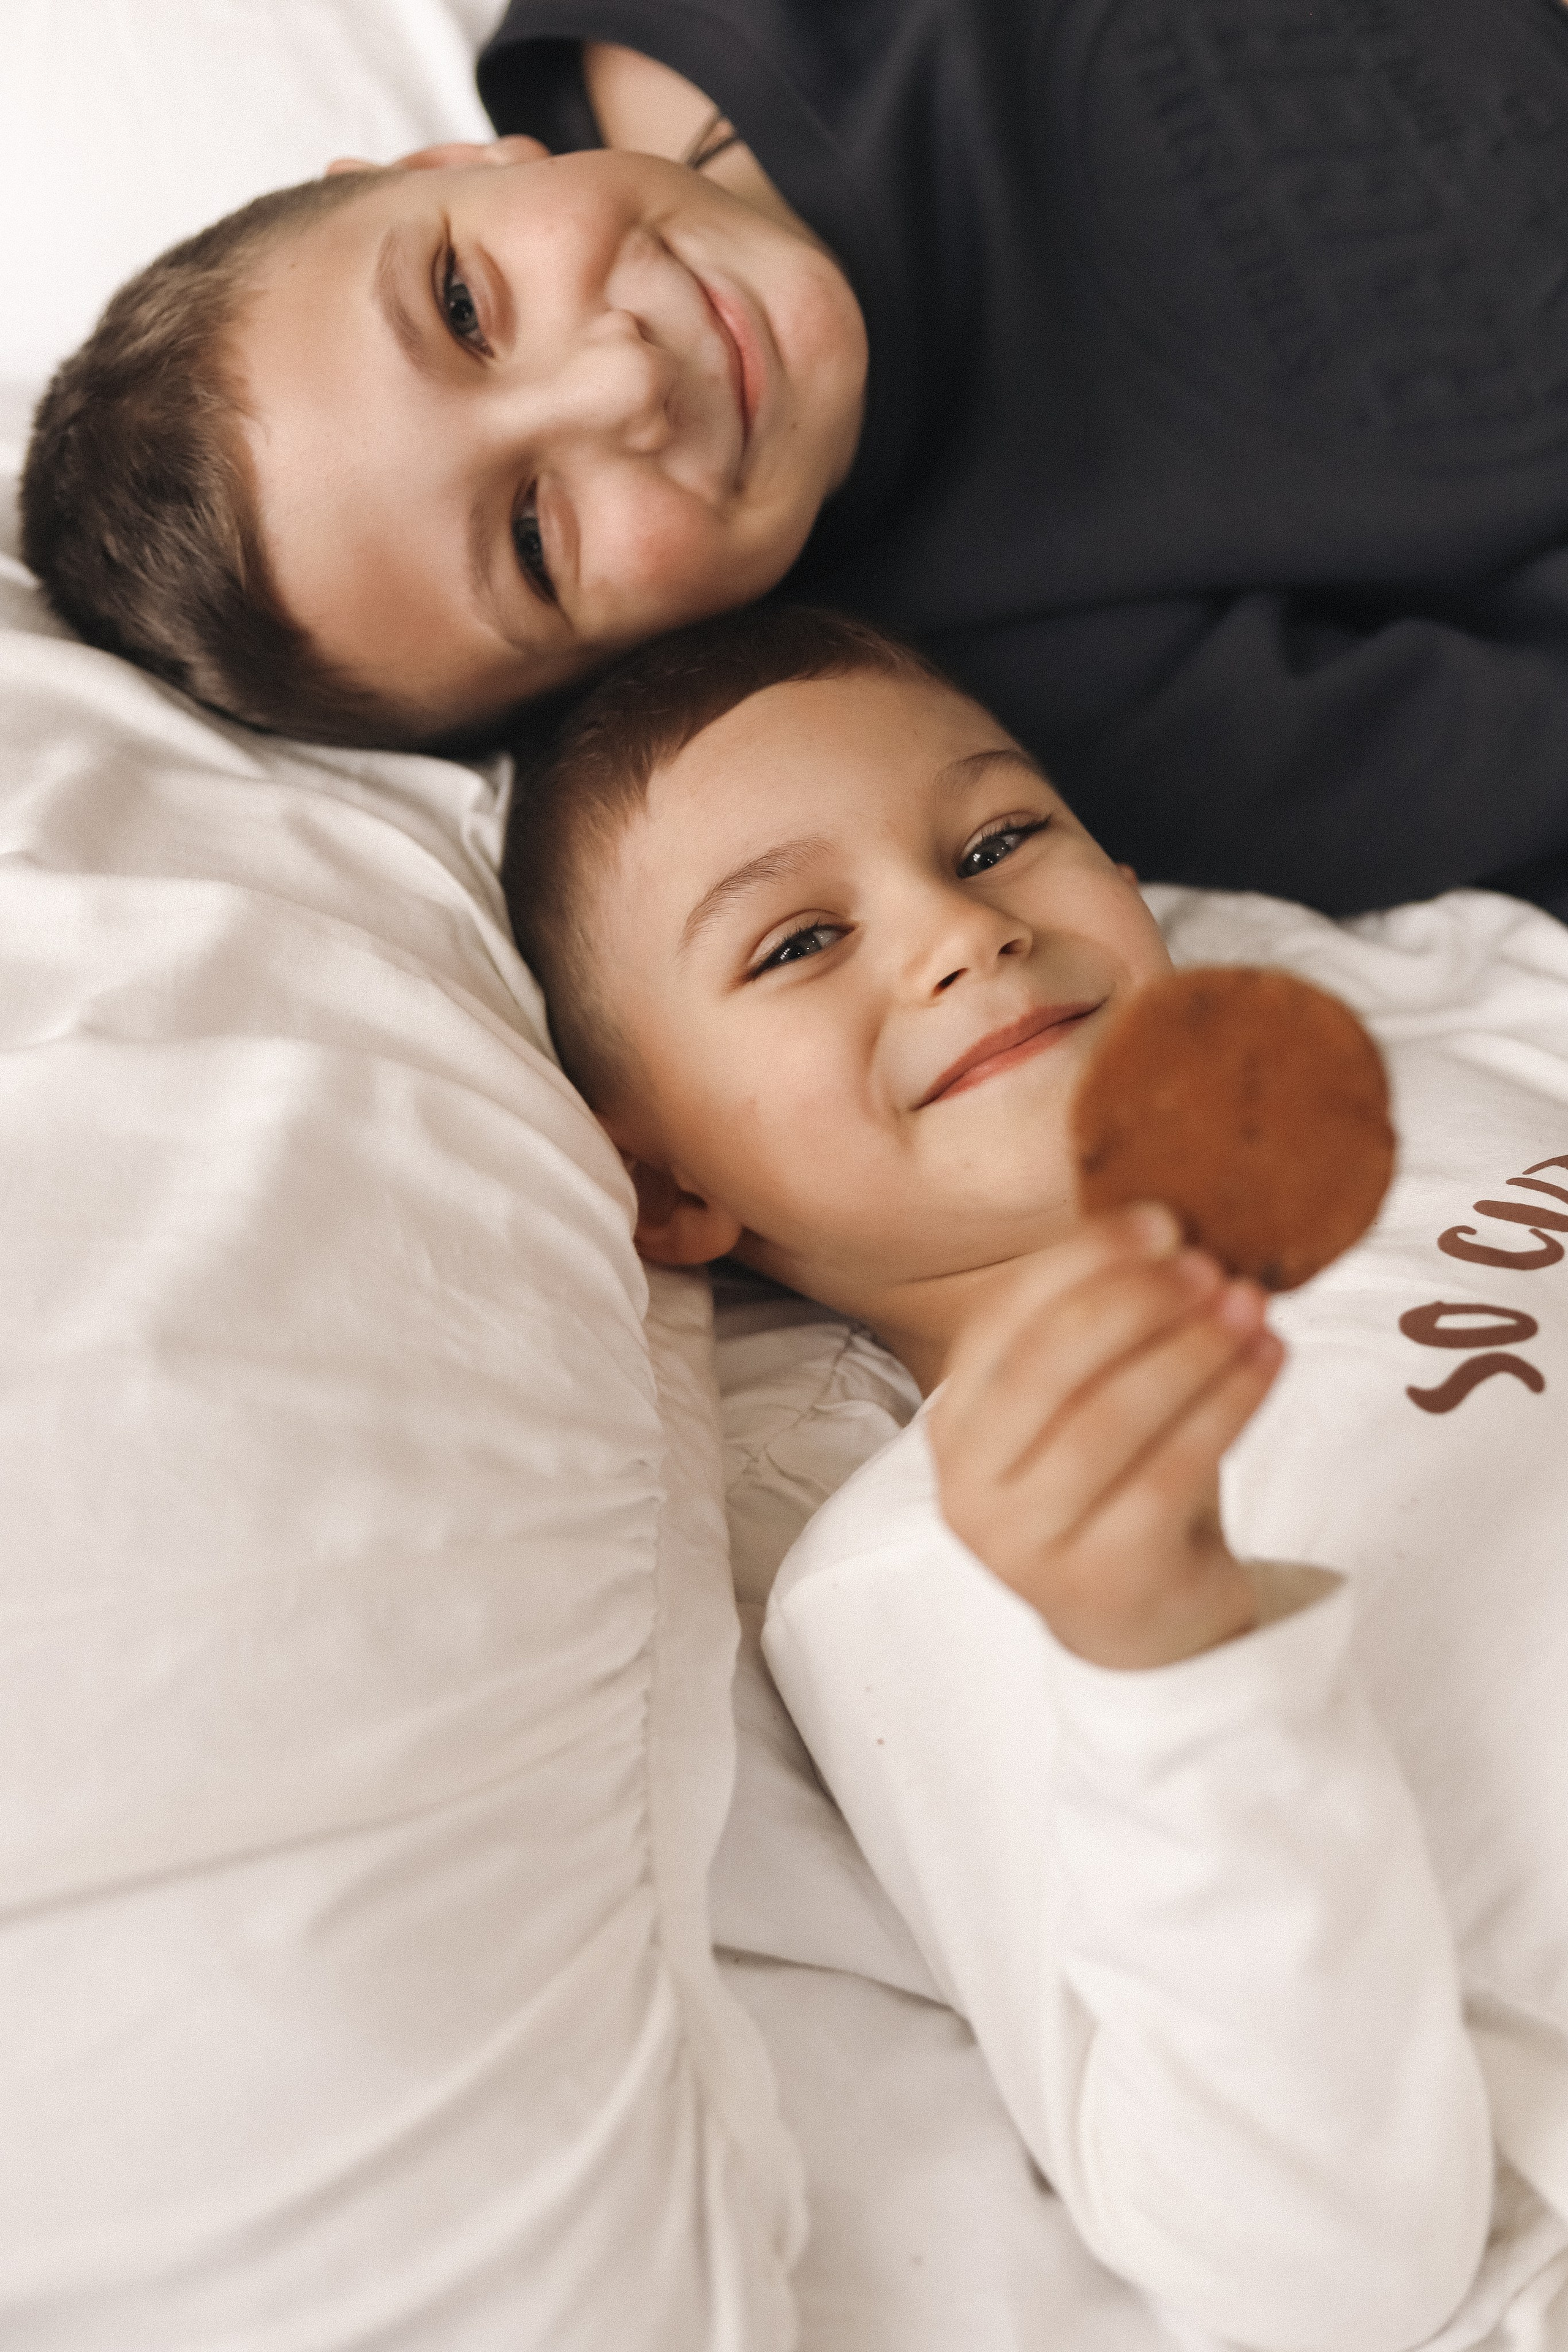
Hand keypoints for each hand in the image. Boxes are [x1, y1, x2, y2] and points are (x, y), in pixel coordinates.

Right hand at [926, 1207, 1282, 1668]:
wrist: (1147, 1627)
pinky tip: (1271, 1362)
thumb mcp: (1087, 1407)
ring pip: (1111, 1418)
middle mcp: (970, 1487)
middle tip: (1211, 1265)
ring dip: (1192, 1349)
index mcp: (953, 1424)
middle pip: (1050, 1363)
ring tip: (1253, 1307)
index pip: (1006, 1318)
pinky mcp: (1099, 1580)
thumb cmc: (1120, 1489)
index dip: (1083, 1260)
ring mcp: (1025, 1543)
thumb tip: (1175, 1226)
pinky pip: (1171, 1473)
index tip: (1162, 1221)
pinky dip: (1228, 1406)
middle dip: (1138, 1301)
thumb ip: (1103, 1329)